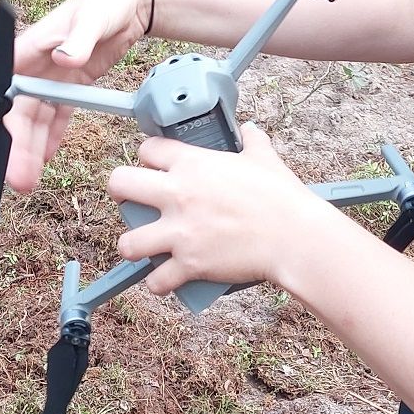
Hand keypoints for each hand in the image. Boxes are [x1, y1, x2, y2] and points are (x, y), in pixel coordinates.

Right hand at [0, 0, 153, 194]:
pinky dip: (52, 137)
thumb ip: (80, 39)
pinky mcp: (74, 85)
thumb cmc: (106, 1)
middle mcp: (35, 66)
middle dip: (12, 145)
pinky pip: (57, 116)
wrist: (134, 3)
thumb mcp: (94, 17)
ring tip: (28, 182)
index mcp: (30, 47)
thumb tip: (64, 58)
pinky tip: (46, 159)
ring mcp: (53, 77)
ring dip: (30, 149)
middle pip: (15, 111)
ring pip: (35, 119)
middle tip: (15, 179)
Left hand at [107, 123, 336, 294]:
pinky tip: (164, 279)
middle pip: (119, 183)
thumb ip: (252, 141)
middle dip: (120, 192)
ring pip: (127, 242)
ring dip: (133, 245)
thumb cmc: (281, 197)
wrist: (293, 236)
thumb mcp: (264, 158)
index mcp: (193, 163)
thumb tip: (250, 131)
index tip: (153, 165)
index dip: (147, 155)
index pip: (147, 148)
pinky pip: (155, 280)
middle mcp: (177, 194)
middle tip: (131, 200)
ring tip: (144, 246)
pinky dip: (158, 283)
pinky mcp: (188, 264)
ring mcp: (179, 232)